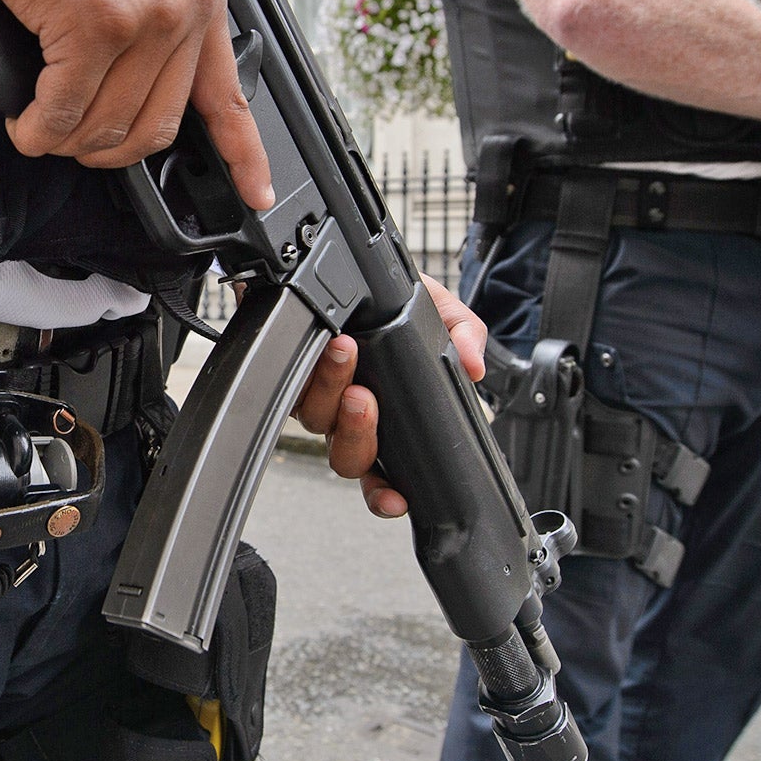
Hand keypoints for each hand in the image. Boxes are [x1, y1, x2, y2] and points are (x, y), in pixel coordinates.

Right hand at [0, 0, 272, 210]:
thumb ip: (151, 41)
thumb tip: (137, 117)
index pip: (230, 97)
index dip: (243, 156)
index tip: (255, 194)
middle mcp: (183, 5)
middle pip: (156, 131)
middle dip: (104, 149)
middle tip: (69, 135)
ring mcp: (143, 14)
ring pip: (108, 128)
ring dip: (62, 140)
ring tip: (40, 120)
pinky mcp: (96, 23)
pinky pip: (66, 112)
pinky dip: (37, 127)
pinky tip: (25, 115)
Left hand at [292, 275, 486, 517]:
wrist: (339, 261)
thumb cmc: (388, 296)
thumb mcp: (436, 308)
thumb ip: (461, 332)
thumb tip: (474, 365)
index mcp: (386, 418)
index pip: (384, 475)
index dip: (385, 494)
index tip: (395, 499)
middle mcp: (347, 417)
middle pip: (348, 456)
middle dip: (358, 431)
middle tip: (365, 397)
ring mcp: (315, 396)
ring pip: (315, 419)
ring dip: (330, 388)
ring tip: (343, 350)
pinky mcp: (286, 370)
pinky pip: (288, 385)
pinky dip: (306, 368)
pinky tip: (321, 344)